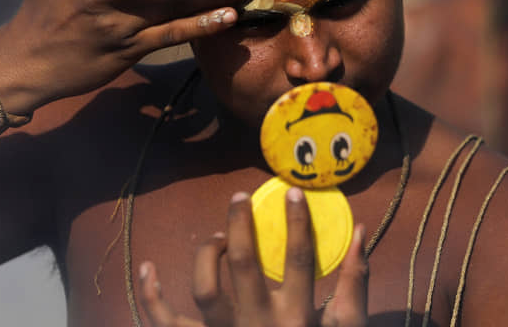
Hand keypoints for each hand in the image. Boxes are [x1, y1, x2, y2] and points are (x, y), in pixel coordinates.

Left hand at [140, 188, 368, 326]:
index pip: (299, 260)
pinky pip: (165, 322)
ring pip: (205, 288)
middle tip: (239, 198)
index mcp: (296, 319)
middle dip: (240, 224)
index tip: (292, 194)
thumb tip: (361, 232)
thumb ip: (355, 285)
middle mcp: (258, 326)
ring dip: (207, 253)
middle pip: (244, 264)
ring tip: (217, 237)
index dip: (297, 223)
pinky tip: (146, 268)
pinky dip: (150, 296)